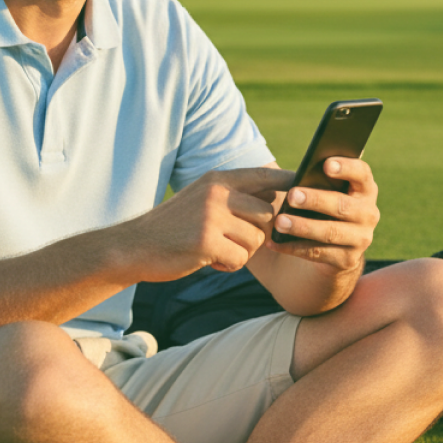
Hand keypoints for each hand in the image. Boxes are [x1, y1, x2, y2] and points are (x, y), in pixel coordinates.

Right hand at [116, 166, 294, 282]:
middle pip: (268, 214)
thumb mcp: (203, 199)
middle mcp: (217, 192)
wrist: (134, 247)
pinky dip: (229, 265)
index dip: (290, 184)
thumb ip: (235, 196)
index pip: (266, 176)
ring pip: (256, 239)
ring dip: (242, 252)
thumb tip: (279, 198)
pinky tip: (209, 260)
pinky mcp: (205, 241)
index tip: (308, 190)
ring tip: (217, 250)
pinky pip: (240, 259)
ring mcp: (211, 216)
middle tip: (236, 241)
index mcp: (218, 179)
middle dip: (260, 234)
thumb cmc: (174, 227)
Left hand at [270, 157, 379, 272]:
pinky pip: (318, 253)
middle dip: (316, 200)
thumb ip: (317, 178)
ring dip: (303, 227)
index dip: (346, 167)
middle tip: (292, 195)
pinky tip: (274, 242)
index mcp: (365, 189)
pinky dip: (293, 247)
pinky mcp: (348, 260)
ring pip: (330, 232)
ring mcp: (361, 238)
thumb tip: (297, 174)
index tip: (326, 165)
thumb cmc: (322, 205)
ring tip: (279, 222)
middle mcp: (368, 213)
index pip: (362, 173)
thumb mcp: (324, 189)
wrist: (332, 246)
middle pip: (343, 205)